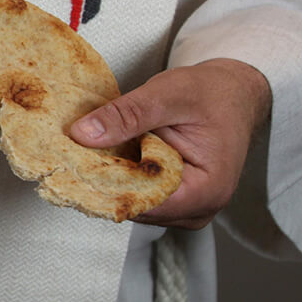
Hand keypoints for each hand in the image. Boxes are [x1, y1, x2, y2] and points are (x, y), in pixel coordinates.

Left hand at [69, 58, 270, 228]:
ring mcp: (184, 208)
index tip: (73, 163)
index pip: (144, 202)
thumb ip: (126, 115)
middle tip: (71, 151)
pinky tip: (104, 155)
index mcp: (207, 190)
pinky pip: (135, 193)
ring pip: (131, 202)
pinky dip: (117, 175)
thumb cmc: (211, 93)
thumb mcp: (167, 94)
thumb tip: (83, 134)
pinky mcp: (171, 199)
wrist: (230, 93)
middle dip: (102, 180)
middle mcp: (198, 209)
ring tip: (88, 149)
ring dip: (107, 178)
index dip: (105, 185)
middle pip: (134, 206)